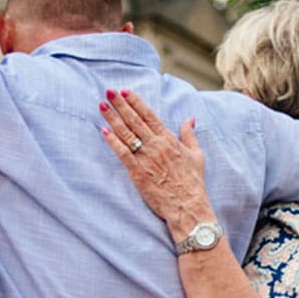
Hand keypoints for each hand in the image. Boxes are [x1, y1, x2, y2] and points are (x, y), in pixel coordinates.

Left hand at [99, 89, 212, 238]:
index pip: (149, 115)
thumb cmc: (193, 183)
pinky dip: (113, 141)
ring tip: (102, 106)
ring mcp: (146, 158)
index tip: (125, 91)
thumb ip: (189, 135)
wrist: (188, 206)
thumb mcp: (197, 155)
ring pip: (126, 133)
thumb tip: (190, 119)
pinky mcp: (137, 172)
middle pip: (135, 120)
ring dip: (113, 118)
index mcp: (169, 139)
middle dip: (120, 104)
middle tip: (108, 91)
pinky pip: (122, 153)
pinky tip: (103, 131)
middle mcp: (156, 145)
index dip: (135, 102)